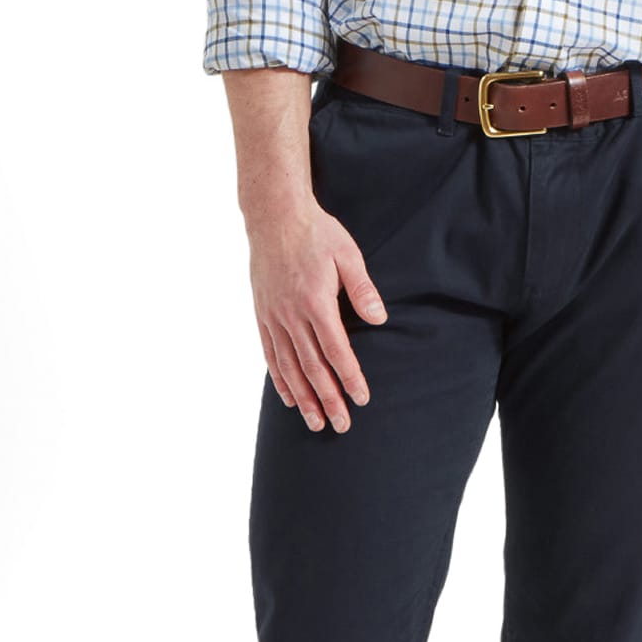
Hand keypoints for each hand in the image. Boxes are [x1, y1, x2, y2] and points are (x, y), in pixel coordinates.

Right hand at [250, 196, 387, 431]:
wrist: (274, 216)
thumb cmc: (316, 233)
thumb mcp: (347, 254)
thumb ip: (362, 290)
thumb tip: (379, 320)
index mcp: (315, 302)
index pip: (336, 351)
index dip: (349, 378)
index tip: (361, 399)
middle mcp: (291, 315)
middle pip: (312, 367)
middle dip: (328, 399)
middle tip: (341, 425)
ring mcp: (273, 317)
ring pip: (289, 367)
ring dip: (304, 398)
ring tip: (315, 423)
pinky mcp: (262, 315)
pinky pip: (270, 355)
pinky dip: (280, 380)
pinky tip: (289, 399)